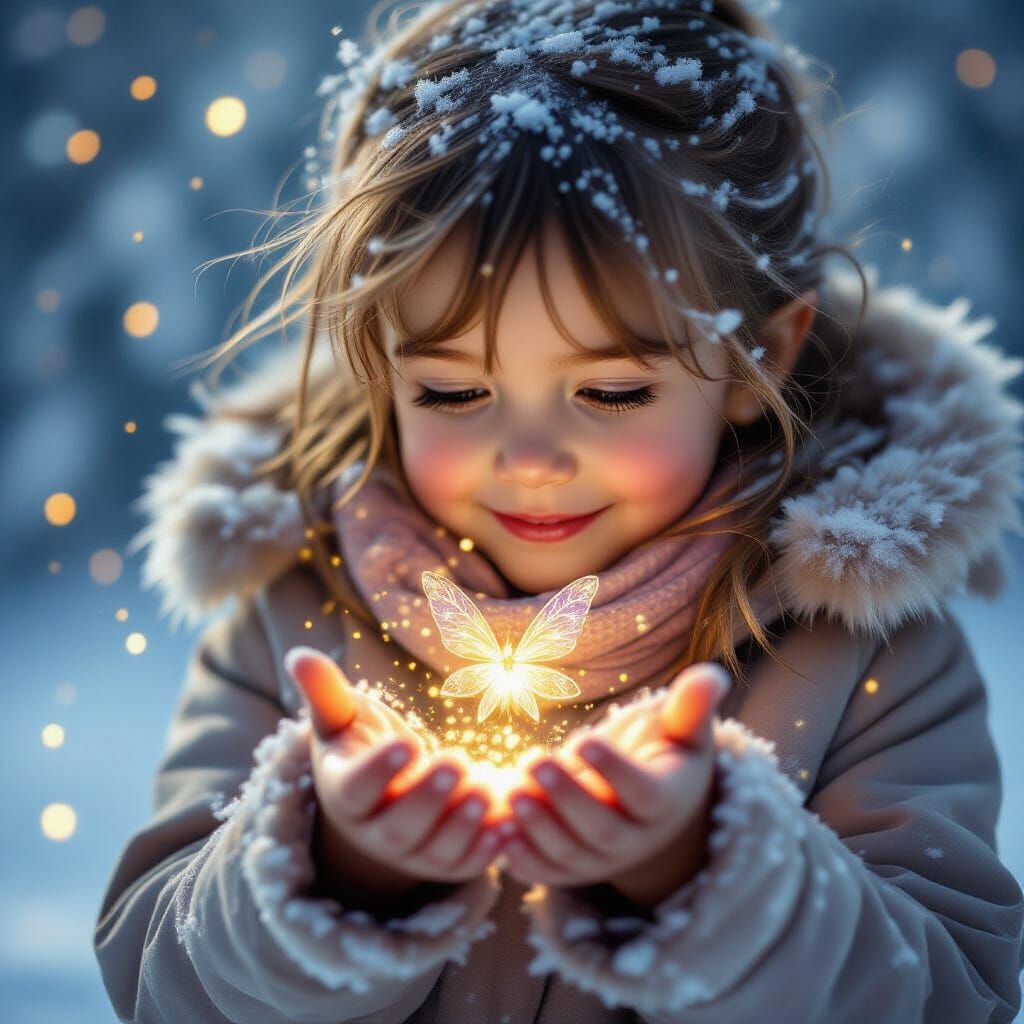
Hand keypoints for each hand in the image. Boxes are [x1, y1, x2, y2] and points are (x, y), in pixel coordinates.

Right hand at [285, 647, 501, 897]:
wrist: (387, 795)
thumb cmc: (362, 746)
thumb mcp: (341, 719)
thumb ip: (324, 691)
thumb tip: (299, 655)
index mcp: (344, 793)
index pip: (356, 788)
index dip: (379, 770)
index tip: (407, 742)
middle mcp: (374, 833)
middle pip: (398, 826)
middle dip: (428, 798)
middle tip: (456, 762)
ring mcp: (412, 854)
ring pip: (435, 849)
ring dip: (462, 824)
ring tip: (487, 789)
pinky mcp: (447, 863)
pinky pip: (466, 864)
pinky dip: (488, 850)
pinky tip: (509, 824)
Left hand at [499, 663, 730, 909]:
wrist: (651, 803)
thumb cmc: (665, 752)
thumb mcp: (683, 728)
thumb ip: (693, 704)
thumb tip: (713, 675)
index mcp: (666, 800)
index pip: (644, 792)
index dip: (615, 770)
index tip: (584, 740)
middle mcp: (636, 839)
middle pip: (602, 828)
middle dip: (566, 798)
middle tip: (534, 762)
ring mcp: (602, 859)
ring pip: (570, 853)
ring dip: (537, 826)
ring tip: (509, 789)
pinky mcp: (572, 868)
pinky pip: (547, 871)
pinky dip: (522, 860)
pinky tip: (497, 834)